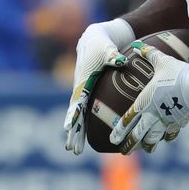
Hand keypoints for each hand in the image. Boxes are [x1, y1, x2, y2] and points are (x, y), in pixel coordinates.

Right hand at [63, 19, 134, 154]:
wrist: (94, 39)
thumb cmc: (102, 44)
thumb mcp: (107, 48)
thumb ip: (113, 55)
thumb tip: (120, 61)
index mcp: (83, 80)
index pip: (76, 100)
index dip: (73, 114)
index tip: (68, 127)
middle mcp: (79, 88)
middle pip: (75, 113)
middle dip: (73, 131)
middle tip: (72, 149)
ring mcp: (82, 92)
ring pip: (78, 115)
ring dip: (76, 132)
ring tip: (74, 150)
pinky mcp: (87, 93)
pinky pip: (84, 112)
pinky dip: (82, 125)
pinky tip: (83, 139)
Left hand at [109, 41, 188, 153]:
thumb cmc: (179, 74)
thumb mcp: (163, 61)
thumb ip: (149, 54)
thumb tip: (137, 45)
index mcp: (145, 102)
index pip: (128, 120)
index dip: (119, 130)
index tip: (112, 139)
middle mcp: (154, 115)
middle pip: (138, 134)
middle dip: (129, 143)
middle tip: (123, 151)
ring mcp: (167, 121)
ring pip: (153, 138)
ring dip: (147, 145)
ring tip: (144, 149)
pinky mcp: (180, 122)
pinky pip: (171, 133)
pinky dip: (167, 137)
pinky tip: (166, 138)